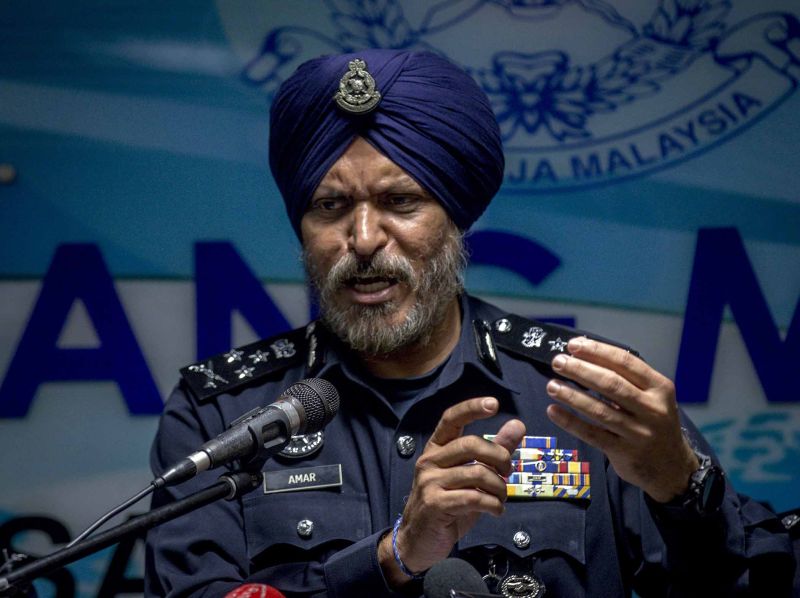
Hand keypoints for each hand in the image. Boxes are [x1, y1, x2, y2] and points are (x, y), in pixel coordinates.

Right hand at [378, 397, 524, 586]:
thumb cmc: (447, 504)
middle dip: (499, 456)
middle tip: (508, 472)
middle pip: (471, 444)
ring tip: (502, 498)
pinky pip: (474, 497)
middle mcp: (429, 460)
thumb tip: (518, 425)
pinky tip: (496, 510)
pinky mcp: (435, 504)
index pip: (451, 418)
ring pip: (477, 473)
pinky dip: (493, 504)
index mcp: (436, 448)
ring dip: (500, 488)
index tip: (494, 403)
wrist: (418, 541)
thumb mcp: (471, 476)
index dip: (471, 407)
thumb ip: (493, 450)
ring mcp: (429, 482)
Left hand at [545, 337, 697, 502]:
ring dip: (572, 395)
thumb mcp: (653, 397)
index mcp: (659, 387)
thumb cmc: (655, 422)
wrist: (672, 467)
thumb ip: (627, 378)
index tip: (573, 345)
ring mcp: (639, 432)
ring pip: (600, 410)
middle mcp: (652, 409)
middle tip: (558, 361)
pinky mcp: (625, 452)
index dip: (598, 352)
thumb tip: (585, 353)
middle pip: (611, 384)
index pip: (625, 363)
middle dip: (581, 370)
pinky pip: (592, 434)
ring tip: (552, 386)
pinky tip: (553, 411)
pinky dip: (570, 422)